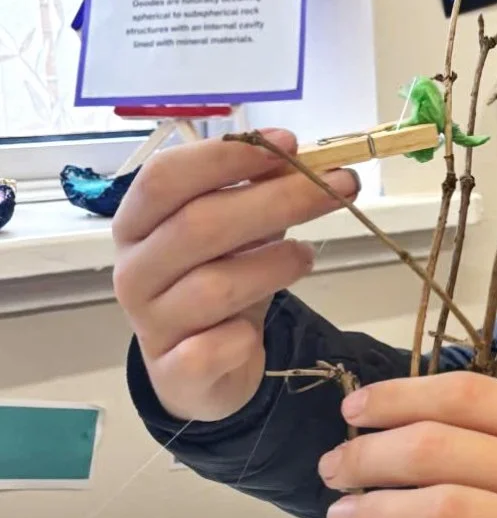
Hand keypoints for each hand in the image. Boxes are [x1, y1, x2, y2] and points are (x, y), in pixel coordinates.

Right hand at [112, 131, 357, 422]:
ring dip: (272, 265)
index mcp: (137, 223)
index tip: (289, 144)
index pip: (165, 178)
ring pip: (212, 286)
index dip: (226, 157)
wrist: (195, 369)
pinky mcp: (175, 372)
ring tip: (306, 256)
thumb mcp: (233, 233)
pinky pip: (210, 350)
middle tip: (340, 186)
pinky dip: (240, 337)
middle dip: (277, 200)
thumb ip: (257, 194)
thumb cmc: (213, 280)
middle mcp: (135, 270)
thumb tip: (300, 158)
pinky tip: (256, 330)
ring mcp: (151, 323)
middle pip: (198, 225)